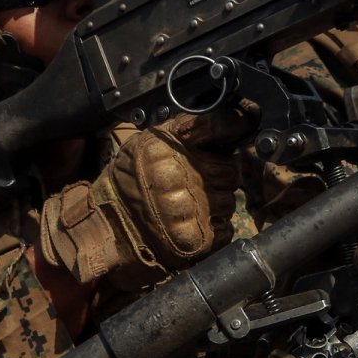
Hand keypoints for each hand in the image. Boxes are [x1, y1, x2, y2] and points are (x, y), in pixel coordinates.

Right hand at [40, 108, 250, 294]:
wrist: (110, 228)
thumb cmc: (132, 184)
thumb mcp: (150, 145)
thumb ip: (188, 132)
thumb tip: (235, 120)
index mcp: (164, 148)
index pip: (216, 125)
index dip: (235, 122)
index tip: (247, 118)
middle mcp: (176, 176)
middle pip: (231, 170)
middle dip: (219, 177)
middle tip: (194, 184)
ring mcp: (187, 210)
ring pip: (229, 202)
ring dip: (215, 205)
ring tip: (187, 207)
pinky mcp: (195, 239)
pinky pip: (225, 229)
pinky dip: (214, 229)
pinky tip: (190, 225)